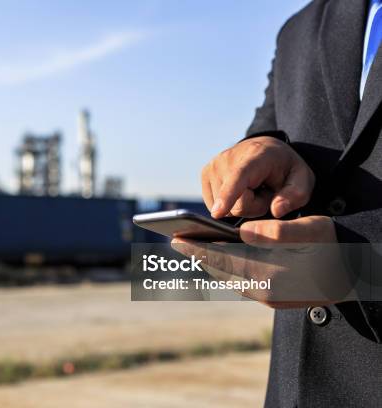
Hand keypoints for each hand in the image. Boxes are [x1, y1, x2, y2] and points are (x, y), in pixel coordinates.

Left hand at [170, 216, 354, 308]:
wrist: (355, 273)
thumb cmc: (333, 244)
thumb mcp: (311, 229)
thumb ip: (276, 232)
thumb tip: (245, 233)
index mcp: (272, 272)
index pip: (224, 258)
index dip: (198, 248)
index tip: (177, 239)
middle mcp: (266, 291)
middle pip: (222, 271)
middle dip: (198, 256)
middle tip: (177, 242)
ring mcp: (270, 299)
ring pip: (229, 279)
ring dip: (210, 264)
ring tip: (193, 249)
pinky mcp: (274, 302)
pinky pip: (241, 285)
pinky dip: (226, 272)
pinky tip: (219, 261)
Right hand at [202, 136, 314, 218]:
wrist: (264, 151)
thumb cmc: (285, 168)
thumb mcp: (303, 180)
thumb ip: (295, 195)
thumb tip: (276, 210)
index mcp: (256, 155)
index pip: (239, 178)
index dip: (228, 196)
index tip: (218, 212)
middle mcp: (228, 158)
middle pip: (236, 204)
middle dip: (253, 207)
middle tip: (265, 192)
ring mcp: (213, 166)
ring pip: (224, 208)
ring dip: (240, 206)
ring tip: (252, 190)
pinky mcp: (205, 174)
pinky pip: (215, 206)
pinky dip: (228, 204)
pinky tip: (239, 191)